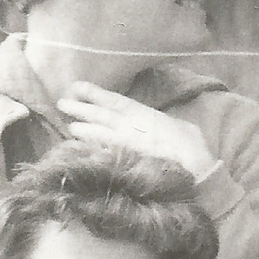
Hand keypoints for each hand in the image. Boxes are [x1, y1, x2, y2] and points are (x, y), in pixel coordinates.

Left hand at [58, 83, 218, 179]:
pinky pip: (102, 151)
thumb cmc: (192, 148)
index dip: (95, 94)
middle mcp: (133, 127)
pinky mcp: (125, 162)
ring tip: (67, 124)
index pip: (115, 101)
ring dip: (82, 127)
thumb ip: (164, 122)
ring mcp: (127, 145)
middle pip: (102, 115)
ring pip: (99, 132)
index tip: (78, 87)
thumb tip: (157, 123)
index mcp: (145, 115)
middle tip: (62, 102)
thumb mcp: (181, 126)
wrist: (196, 172)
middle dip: (82, 108)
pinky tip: (77, 145)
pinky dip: (89, 146)